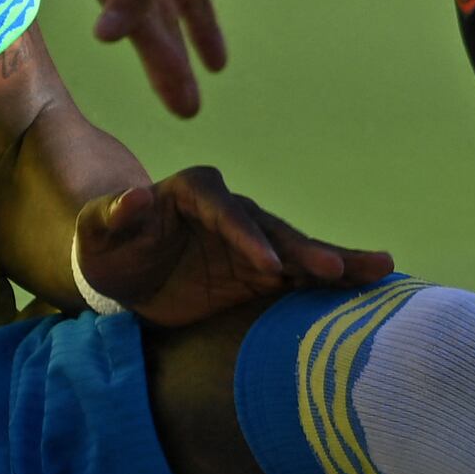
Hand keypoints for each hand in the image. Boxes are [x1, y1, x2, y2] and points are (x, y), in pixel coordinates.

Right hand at [64, 0, 249, 117]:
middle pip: (144, 19)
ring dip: (181, 52)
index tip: (180, 98)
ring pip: (164, 13)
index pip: (128, 14)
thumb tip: (106, 38)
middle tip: (189, 112)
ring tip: (194, 101)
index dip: (154, 57)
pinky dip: (200, 24)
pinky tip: (215, 60)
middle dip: (166, 66)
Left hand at [75, 165, 391, 330]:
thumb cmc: (106, 247)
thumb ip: (112, 213)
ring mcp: (252, 242)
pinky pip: (302, 275)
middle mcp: (231, 211)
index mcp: (193, 191)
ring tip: (379, 268)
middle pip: (272, 228)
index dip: (246, 235)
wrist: (122, 273)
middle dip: (303, 249)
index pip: (224, 210)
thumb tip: (136, 196)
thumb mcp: (95, 231)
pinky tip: (372, 282)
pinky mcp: (263, 271)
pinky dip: (335, 280)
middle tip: (336, 269)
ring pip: (297, 249)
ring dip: (335, 261)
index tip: (266, 265)